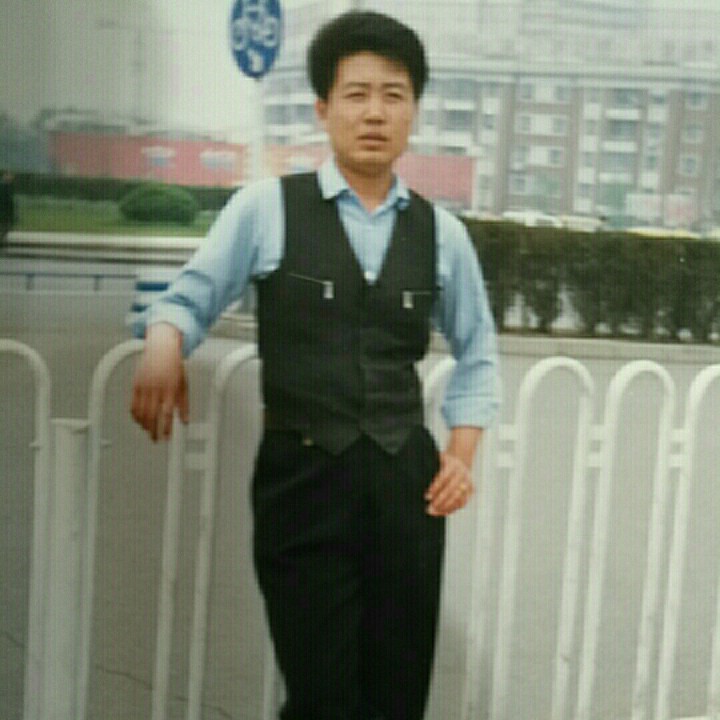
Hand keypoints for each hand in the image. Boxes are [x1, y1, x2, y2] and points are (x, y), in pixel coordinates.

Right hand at [130, 323, 188, 441]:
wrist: (162, 348)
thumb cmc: (175, 367)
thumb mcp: (184, 385)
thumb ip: (184, 404)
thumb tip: (185, 421)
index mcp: (170, 389)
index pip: (166, 413)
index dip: (165, 428)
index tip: (166, 437)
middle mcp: (156, 388)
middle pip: (152, 415)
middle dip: (153, 430)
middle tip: (155, 439)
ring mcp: (144, 386)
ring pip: (141, 411)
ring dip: (144, 424)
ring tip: (148, 431)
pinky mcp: (136, 384)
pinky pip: (133, 404)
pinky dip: (135, 415)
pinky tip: (139, 421)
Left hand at [425, 451, 474, 515]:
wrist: (460, 459)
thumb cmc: (444, 461)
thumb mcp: (437, 459)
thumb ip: (430, 467)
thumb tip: (416, 477)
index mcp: (453, 464)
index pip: (444, 477)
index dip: (435, 488)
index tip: (426, 496)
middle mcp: (462, 473)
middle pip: (451, 490)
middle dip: (439, 500)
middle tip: (429, 508)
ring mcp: (468, 482)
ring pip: (458, 498)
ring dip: (445, 507)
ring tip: (433, 512)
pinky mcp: (471, 490)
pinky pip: (462, 503)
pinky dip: (452, 509)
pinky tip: (442, 512)